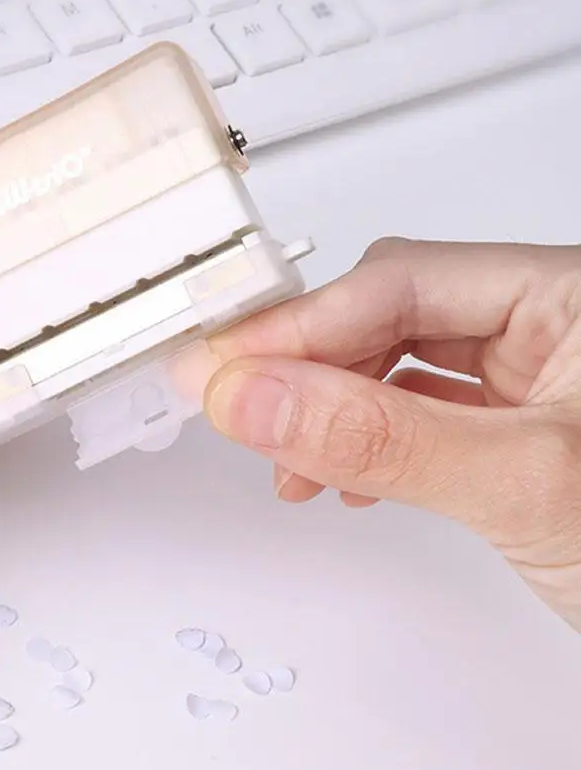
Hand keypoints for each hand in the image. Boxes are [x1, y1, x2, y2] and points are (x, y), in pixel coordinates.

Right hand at [202, 238, 580, 631]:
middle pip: (390, 316)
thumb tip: (258, 397)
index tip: (223, 367)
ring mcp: (534, 384)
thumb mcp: (528, 487)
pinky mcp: (515, 437)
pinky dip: (365, 445)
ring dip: (329, 412)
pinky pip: (416, 417)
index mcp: (574, 297)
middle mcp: (552, 327)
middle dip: (311, 368)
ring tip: (291, 464)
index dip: (301, 325)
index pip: (400, 282)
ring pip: (396, 368)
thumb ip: (383, 437)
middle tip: (241, 408)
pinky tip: (344, 478)